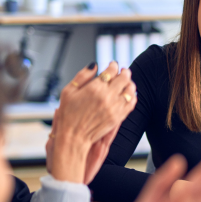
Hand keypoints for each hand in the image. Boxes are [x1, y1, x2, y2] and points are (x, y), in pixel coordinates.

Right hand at [46, 62, 136, 182]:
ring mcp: (115, 107)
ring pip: (130, 90)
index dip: (113, 66)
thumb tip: (94, 65)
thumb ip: (82, 76)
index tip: (113, 65)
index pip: (111, 71)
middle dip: (124, 72)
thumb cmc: (68, 115)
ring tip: (127, 82)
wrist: (73, 137)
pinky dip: (132, 97)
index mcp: (95, 88)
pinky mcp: (118, 117)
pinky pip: (131, 104)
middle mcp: (107, 96)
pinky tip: (129, 95)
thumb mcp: (68, 91)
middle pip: (123, 78)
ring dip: (130, 83)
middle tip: (123, 71)